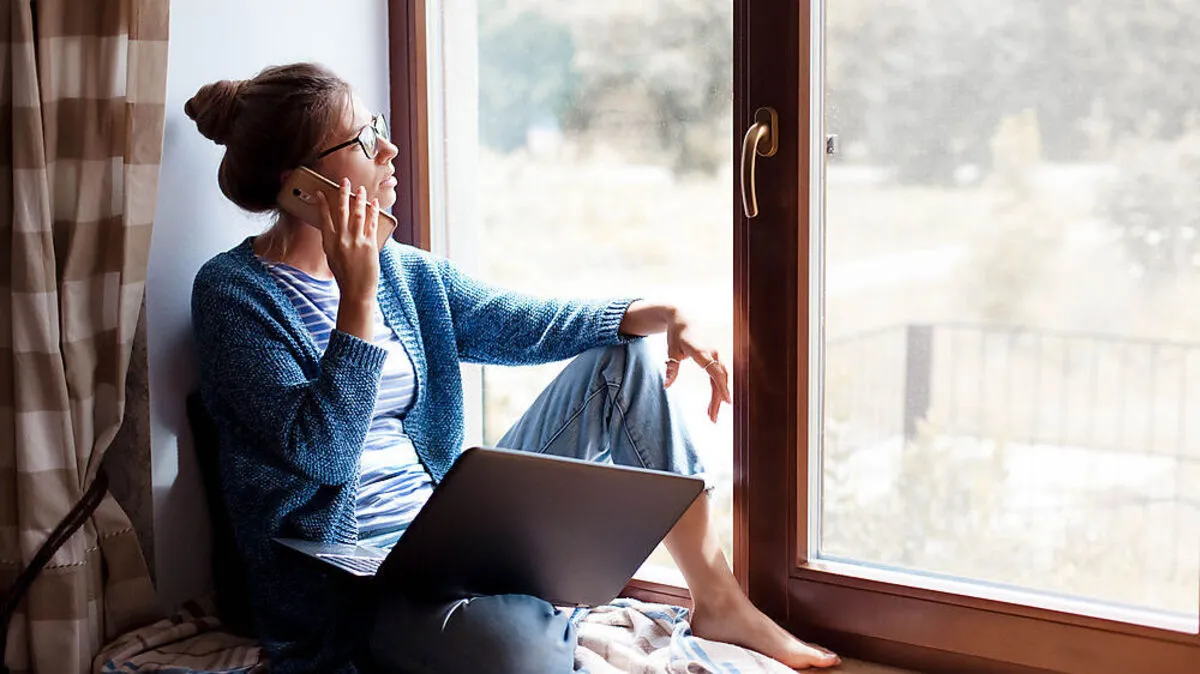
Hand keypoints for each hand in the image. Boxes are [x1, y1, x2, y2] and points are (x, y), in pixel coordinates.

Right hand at [316, 179, 380, 304]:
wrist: (356, 291)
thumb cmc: (344, 276)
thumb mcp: (332, 258)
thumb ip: (333, 242)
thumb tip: (336, 228)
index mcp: (329, 243)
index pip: (324, 218)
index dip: (322, 203)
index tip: (322, 192)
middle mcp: (341, 240)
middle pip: (341, 211)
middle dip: (343, 194)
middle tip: (344, 182)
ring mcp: (356, 242)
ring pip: (357, 214)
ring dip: (359, 199)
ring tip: (361, 189)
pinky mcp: (370, 245)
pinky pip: (372, 224)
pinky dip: (373, 212)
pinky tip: (374, 204)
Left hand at [663, 315, 731, 422]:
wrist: (684, 317)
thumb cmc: (676, 334)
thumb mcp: (671, 351)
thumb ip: (671, 368)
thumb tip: (666, 386)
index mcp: (702, 352)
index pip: (715, 372)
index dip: (722, 387)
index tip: (727, 401)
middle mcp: (713, 353)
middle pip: (720, 380)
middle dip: (718, 400)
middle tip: (712, 419)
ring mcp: (716, 354)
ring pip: (721, 379)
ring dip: (718, 397)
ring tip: (712, 415)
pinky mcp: (715, 357)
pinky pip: (719, 375)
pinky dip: (718, 389)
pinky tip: (716, 402)